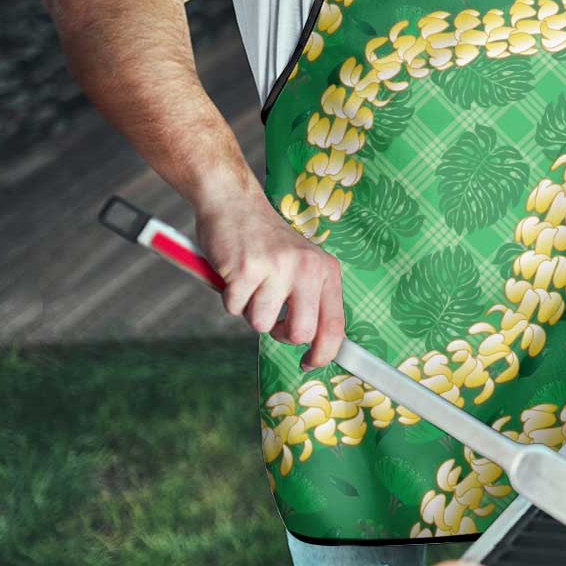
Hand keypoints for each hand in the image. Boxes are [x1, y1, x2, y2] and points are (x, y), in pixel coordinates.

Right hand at [195, 191, 344, 371]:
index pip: (335, 325)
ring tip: (251, 283)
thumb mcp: (302, 264)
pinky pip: (234, 308)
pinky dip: (229, 298)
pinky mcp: (246, 269)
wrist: (234, 202)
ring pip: (261, 324)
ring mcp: (277, 267)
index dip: (324, 353)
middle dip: (281, 334)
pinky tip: (234, 274)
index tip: (310, 363)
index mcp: (326, 270)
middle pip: (300, 333)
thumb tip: (316, 345)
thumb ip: (310, 298)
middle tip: (272, 318)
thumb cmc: (266, 241)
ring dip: (250, 310)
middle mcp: (307, 268)